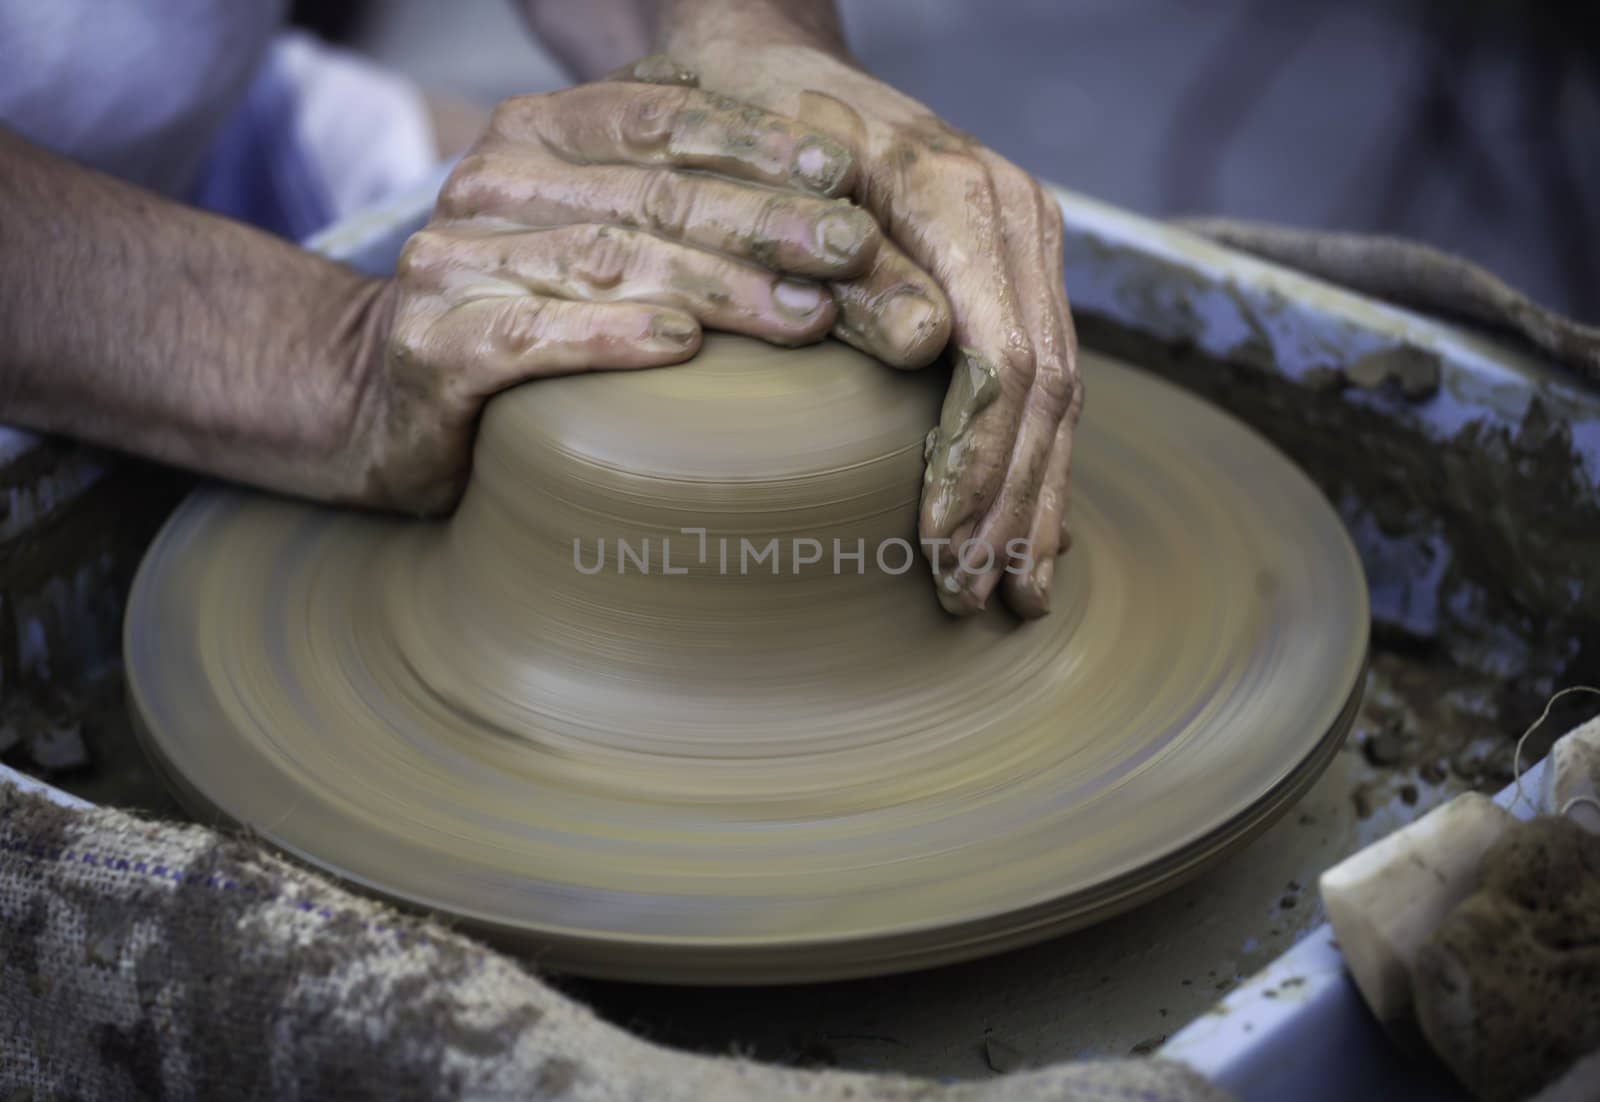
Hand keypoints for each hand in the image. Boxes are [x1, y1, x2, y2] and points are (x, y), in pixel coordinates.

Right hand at [352, 68, 887, 513]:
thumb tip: (816, 180)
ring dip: (718, 286)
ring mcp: (456, 262)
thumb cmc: (527, 308)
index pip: (657, 117)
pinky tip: (681, 346)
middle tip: (851, 252)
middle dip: (762, 219)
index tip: (840, 172)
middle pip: (650, 193)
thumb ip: (668, 190)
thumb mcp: (591, 225)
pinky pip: (536, 335)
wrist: (388, 391)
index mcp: (535, 134)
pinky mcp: (436, 344)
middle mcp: (491, 183)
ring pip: (608, 261)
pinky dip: (613, 338)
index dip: (754, 140)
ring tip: (806, 314)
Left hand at [661, 41, 1082, 617]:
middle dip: (1012, 505)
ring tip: (1017, 593)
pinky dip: (1036, 458)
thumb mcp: (778, 181)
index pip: (1003, 361)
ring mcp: (1024, 243)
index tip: (939, 549)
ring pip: (1060, 393)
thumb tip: (928, 348)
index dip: (977, 463)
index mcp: (966, 198)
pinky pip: (1044, 375)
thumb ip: (854, 264)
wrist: (777, 63)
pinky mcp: (1013, 268)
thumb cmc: (756, 120)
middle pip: (1045, 391)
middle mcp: (1016, 220)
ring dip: (1035, 500)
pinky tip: (1031, 524)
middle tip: (980, 600)